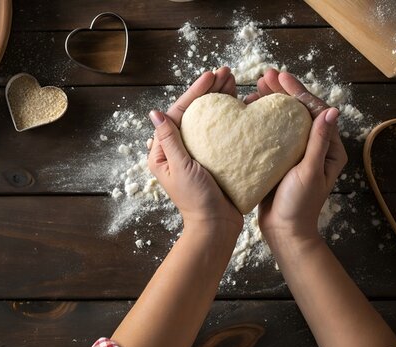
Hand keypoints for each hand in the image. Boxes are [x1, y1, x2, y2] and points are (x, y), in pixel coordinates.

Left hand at [148, 67, 242, 233]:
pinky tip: (241, 102)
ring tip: (234, 80)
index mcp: (163, 151)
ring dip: (220, 98)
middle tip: (226, 72)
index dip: (194, 93)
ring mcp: (197, 152)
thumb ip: (170, 141)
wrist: (216, 227)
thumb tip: (155, 113)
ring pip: (208, 118)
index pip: (178, 113)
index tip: (209, 77)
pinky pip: (220, 131)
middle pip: (194, 112)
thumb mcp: (181, 168)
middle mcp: (179, 149)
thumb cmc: (195, 201)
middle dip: (209, 90)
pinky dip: (230, 115)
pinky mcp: (214, 158)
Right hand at [252, 69, 347, 242]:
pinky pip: (272, 134)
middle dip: (283, 92)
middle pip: (299, 111)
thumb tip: (331, 110)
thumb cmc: (299, 205)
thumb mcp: (309, 171)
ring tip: (254, 89)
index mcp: (328, 149)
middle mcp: (314, 147)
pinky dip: (261, 121)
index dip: (298, 92)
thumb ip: (319, 141)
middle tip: (265, 75)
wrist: (284, 231)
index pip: (315, 111)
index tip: (282, 77)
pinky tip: (248, 113)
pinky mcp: (279, 160)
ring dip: (271, 103)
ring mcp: (296, 153)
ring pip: (284, 120)